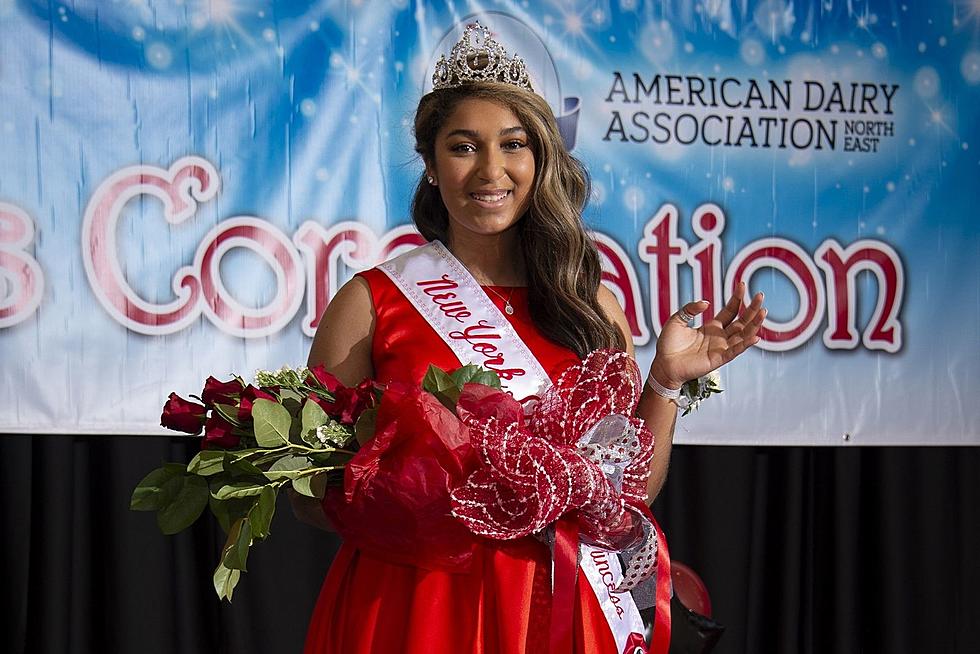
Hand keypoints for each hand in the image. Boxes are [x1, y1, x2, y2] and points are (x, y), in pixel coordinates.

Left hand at [649, 282, 765, 388]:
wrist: (663, 363)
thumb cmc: (668, 343)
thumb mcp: (677, 319)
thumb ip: (690, 309)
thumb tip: (706, 303)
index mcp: (711, 327)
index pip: (730, 311)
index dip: (737, 298)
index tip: (742, 285)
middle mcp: (720, 337)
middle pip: (741, 321)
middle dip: (751, 309)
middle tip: (760, 295)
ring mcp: (721, 348)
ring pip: (743, 335)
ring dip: (754, 324)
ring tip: (763, 311)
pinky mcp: (718, 359)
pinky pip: (735, 351)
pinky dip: (745, 345)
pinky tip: (755, 337)